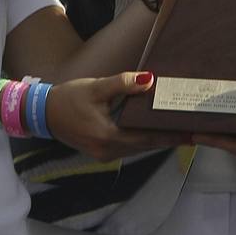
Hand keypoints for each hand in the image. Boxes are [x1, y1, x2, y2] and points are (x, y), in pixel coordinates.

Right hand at [46, 71, 187, 160]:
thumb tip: (149, 80)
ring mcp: (104, 154)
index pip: (146, 138)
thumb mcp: (96, 88)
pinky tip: (154, 131)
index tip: (190, 133)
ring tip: (178, 131)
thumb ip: (123, 84)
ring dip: (157, 140)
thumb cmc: (69, 98)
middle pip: (145, 146)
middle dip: (168, 139)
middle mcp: (108, 151)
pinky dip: (143, 140)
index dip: (169, 136)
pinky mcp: (102, 151)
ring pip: (138, 148)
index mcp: (107, 137)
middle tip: (191, 131)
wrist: (44, 113)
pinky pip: (129, 147)